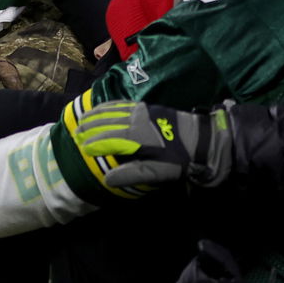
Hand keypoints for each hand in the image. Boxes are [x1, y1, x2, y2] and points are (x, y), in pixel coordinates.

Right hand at [72, 100, 231, 188]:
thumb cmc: (183, 161)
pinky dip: (110, 105)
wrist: (207, 140)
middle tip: (76, 133)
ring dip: (96, 115)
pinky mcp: (150, 107)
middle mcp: (138, 120)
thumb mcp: (161, 173)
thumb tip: (106, 178)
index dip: (93, 143)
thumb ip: (133, 174)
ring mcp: (144, 111)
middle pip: (107, 122)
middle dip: (90, 127)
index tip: (81, 148)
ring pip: (113, 111)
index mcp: (139, 137)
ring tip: (83, 120)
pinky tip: (103, 107)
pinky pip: (124, 104)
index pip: (109, 139)